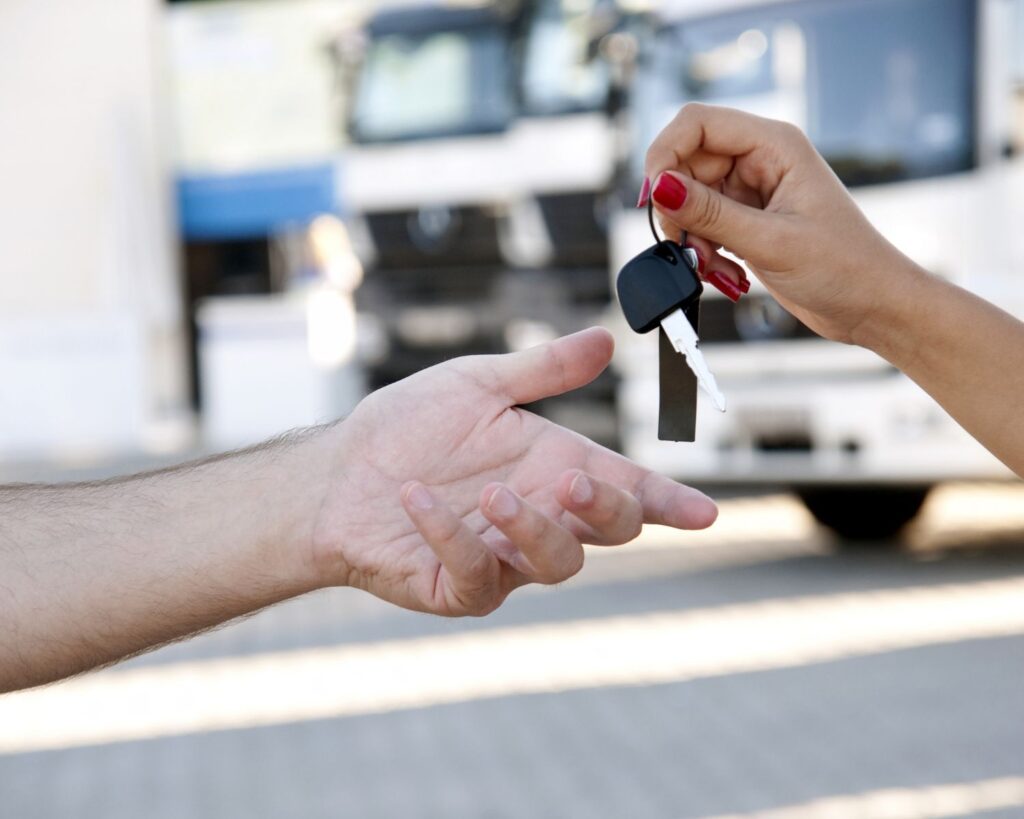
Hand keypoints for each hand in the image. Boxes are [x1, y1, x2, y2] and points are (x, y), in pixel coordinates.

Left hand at [310, 328, 717, 615]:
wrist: (336, 470)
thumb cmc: (406, 427)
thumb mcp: (477, 385)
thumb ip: (543, 370)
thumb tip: (606, 338)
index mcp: (553, 466)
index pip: (626, 489)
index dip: (668, 503)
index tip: (704, 512)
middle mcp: (539, 515)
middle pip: (606, 530)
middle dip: (605, 508)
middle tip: (575, 478)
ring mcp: (501, 558)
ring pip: (555, 562)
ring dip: (534, 528)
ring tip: (495, 493)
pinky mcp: (457, 586)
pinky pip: (475, 575)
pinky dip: (452, 537)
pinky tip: (416, 500)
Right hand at [643, 103, 918, 343]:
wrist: (871, 306)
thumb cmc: (845, 267)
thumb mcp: (770, 241)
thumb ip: (710, 214)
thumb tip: (661, 188)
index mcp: (775, 145)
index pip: (698, 123)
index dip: (666, 154)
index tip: (655, 197)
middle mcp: (760, 160)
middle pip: (686, 164)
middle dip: (679, 210)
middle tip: (688, 247)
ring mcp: (751, 192)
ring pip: (689, 200)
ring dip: (691, 238)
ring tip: (714, 266)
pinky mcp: (746, 221)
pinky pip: (703, 226)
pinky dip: (703, 252)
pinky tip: (726, 273)